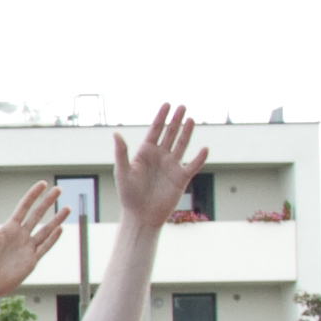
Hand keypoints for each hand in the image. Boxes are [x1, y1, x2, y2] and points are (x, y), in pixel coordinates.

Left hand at [0, 182, 67, 301]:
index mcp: (8, 228)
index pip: (24, 207)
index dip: (34, 195)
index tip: (43, 184)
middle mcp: (19, 236)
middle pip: (38, 215)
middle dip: (48, 202)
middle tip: (59, 189)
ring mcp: (26, 248)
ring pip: (45, 230)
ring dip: (56, 219)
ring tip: (67, 208)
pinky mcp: (31, 261)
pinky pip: (45, 247)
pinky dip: (53, 238)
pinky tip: (60, 229)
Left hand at [112, 104, 202, 225]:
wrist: (141, 216)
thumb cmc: (129, 195)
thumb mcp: (123, 172)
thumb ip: (121, 153)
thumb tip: (116, 133)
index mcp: (145, 153)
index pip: (155, 131)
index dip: (161, 117)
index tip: (167, 104)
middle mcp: (160, 157)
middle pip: (170, 134)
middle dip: (176, 120)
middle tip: (182, 106)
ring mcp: (171, 166)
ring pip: (181, 145)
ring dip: (187, 133)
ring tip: (191, 119)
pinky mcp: (181, 178)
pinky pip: (193, 165)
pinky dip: (199, 158)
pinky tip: (204, 148)